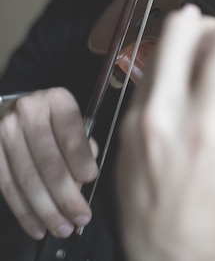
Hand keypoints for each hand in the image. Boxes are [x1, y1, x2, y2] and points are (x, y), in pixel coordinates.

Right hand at [0, 87, 97, 239]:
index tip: (91, 179)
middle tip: (81, 218)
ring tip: (63, 228)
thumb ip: (83, 145)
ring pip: (27, 179)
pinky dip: (25, 212)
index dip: (81, 159)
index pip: (71, 133)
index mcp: (56, 100)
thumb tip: (83, 179)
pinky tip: (38, 226)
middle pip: (49, 162)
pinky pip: (8, 186)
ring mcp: (5, 130)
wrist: (14, 110)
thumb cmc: (53, 121)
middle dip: (67, 196)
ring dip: (47, 210)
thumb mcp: (72, 121)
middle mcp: (28, 110)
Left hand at [117, 3, 214, 260]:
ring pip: (161, 43)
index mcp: (212, 127)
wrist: (170, 250)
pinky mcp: (127, 119)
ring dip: (188, 39)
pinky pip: (148, 70)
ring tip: (208, 57)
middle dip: (211, 20)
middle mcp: (170, 115)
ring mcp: (142, 115)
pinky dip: (171, 63)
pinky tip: (187, 83)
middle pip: (181, 28)